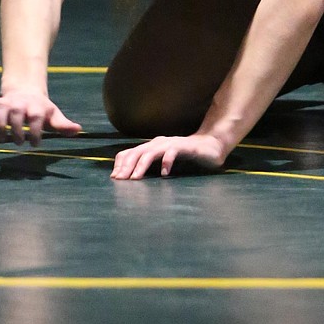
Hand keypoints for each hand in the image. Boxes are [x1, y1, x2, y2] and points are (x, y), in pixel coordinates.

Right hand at [0, 88, 82, 144]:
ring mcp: (4, 102)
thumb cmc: (41, 109)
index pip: (36, 117)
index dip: (36, 131)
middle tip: (20, 143)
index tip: (36, 143)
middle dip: (18, 131)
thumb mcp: (53, 116)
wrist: (27, 90)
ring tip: (3, 138)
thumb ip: (63, 125)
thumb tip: (78, 129)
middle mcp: (19, 103)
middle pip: (16, 114)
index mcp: (36, 106)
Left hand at [111, 132, 226, 179]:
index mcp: (150, 146)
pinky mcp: (184, 147)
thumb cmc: (184, 156)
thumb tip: (129, 178)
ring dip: (141, 165)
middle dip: (126, 167)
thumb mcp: (162, 161)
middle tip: (120, 180)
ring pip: (151, 152)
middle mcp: (157, 143)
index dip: (120, 164)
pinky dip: (166, 162)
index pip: (129, 152)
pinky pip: (172, 152)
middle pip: (136, 152)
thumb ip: (148, 166)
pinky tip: (165, 174)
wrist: (209, 146)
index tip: (115, 178)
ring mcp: (170, 143)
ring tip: (135, 178)